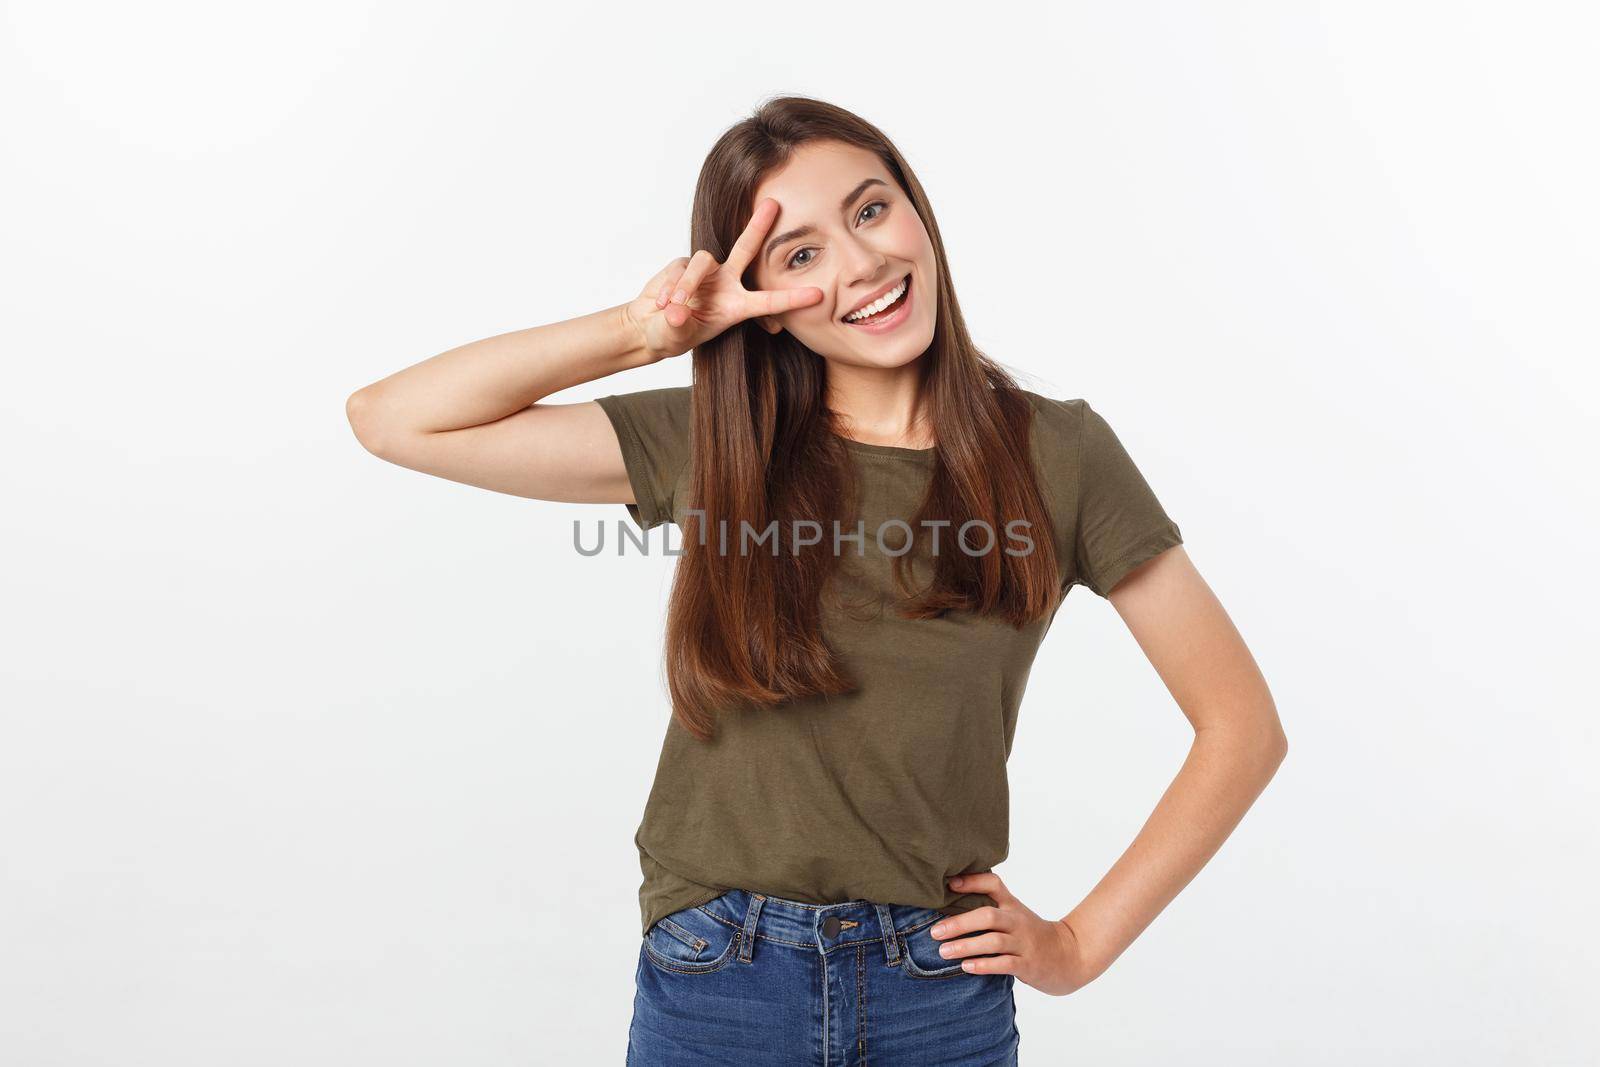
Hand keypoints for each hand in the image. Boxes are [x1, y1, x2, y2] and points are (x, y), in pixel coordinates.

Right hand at [622, 197, 823, 361]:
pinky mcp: (683, 264)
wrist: (651, 326)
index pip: (768, 301)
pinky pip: (680, 268)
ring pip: (702, 262)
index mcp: (736, 307)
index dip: (792, 298)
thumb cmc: (672, 335)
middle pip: (745, 249)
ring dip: (687, 284)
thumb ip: (678, 326)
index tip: (818, 295)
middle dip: (758, 226)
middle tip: (773, 204)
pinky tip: (663, 304)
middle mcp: (726, 284)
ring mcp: (706, 272)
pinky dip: (669, 288)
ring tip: (673, 307)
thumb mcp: (676, 337)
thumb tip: (677, 313)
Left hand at [932, 871, 1100, 996]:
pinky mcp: (1028, 964)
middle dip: (959, 923)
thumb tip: (950, 897)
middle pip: (988, 915)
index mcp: (1012, 905)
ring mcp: (1024, 943)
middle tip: (935, 932)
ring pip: (993, 941)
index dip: (971, 881)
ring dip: (966, 946)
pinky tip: (966, 967)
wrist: (1069, 956)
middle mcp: (1017, 921)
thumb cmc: (1032, 934)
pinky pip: (1004, 963)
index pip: (993, 884)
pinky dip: (984, 965)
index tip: (948, 884)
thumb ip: (991, 906)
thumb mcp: (1015, 914)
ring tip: (944, 951)